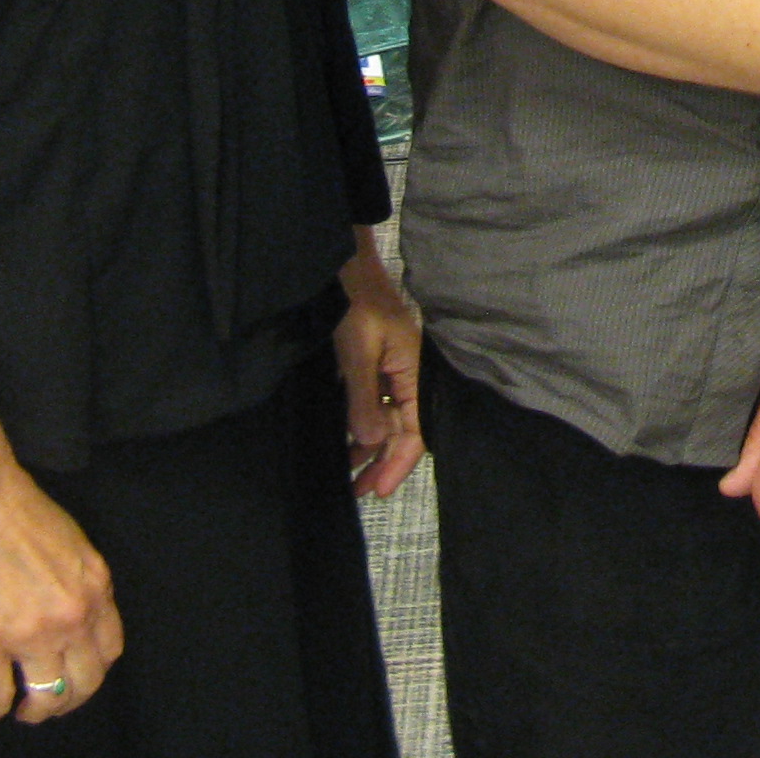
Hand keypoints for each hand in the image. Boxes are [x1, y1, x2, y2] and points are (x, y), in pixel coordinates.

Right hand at [0, 465, 122, 724]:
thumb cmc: (16, 508)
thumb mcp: (71, 542)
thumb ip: (76, 580)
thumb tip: (68, 606)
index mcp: (95, 586)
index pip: (109, 646)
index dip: (94, 667)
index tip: (79, 674)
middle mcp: (71, 616)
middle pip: (86, 680)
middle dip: (72, 699)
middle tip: (54, 703)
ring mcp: (29, 634)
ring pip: (48, 696)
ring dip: (38, 711)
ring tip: (26, 711)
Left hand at [334, 234, 425, 498]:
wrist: (343, 268)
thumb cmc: (354, 305)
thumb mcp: (357, 354)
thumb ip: (365, 399)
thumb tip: (373, 442)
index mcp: (413, 372)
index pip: (416, 429)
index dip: (399, 462)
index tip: (379, 490)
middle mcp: (407, 375)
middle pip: (402, 429)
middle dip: (383, 461)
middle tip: (359, 491)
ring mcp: (391, 370)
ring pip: (386, 420)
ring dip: (370, 446)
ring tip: (349, 473)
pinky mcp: (374, 365)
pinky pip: (374, 405)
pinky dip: (362, 426)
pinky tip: (348, 440)